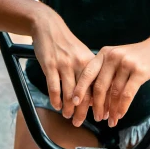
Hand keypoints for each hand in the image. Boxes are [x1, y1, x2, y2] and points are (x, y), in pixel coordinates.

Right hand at [31, 9, 95, 124]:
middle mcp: (79, 63)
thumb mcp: (81, 54)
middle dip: (82, 111)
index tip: (100, 115)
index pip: (98, 87)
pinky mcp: (50, 65)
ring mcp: (64, 64)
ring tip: (68, 116)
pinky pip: (54, 86)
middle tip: (80, 123)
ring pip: (70, 93)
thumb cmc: (66, 43)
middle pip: (84, 93)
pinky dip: (56, 99)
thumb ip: (88, 73)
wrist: (49, 26)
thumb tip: (93, 96)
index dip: (100, 104)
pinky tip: (57, 106)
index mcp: (90, 61)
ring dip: (69, 108)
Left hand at [71, 37, 149, 127]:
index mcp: (104, 54)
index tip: (75, 103)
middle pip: (99, 86)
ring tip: (110, 120)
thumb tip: (93, 98)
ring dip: (111, 110)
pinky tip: (120, 115)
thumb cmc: (137, 57)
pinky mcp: (139, 71)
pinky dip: (122, 107)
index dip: (80, 89)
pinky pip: (127, 94)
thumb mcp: (117, 58)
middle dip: (96, 105)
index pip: (87, 73)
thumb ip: (106, 73)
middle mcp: (113, 56)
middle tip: (96, 118)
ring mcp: (126, 63)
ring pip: (114, 93)